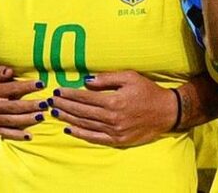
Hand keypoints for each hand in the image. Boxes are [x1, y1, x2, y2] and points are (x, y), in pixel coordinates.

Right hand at [0, 65, 46, 140]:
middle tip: (46, 103)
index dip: (27, 86)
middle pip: (13, 106)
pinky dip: (17, 136)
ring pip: (11, 121)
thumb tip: (9, 71)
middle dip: (30, 105)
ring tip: (42, 116)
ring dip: (27, 120)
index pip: (12, 88)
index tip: (42, 84)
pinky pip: (6, 134)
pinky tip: (30, 136)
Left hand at [51, 70, 177, 146]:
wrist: (166, 111)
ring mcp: (114, 130)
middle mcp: (112, 117)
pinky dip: (81, 133)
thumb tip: (86, 81)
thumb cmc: (148, 91)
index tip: (58, 91)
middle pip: (82, 111)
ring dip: (69, 118)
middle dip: (65, 105)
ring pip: (86, 124)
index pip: (85, 97)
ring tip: (56, 112)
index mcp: (114, 100)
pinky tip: (70, 129)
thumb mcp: (130, 77)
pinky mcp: (118, 140)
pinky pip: (95, 137)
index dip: (69, 94)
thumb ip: (107, 78)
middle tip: (51, 101)